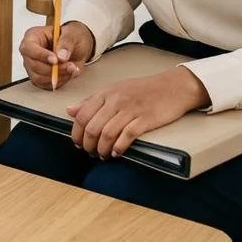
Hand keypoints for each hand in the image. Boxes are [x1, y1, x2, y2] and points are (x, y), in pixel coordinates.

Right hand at [20, 21, 94, 89]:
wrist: (77, 48)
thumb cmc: (71, 37)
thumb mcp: (72, 34)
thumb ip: (66, 43)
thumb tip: (61, 56)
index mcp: (33, 37)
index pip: (28, 48)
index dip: (40, 55)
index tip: (55, 60)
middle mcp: (30, 52)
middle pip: (33, 65)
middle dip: (53, 69)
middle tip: (69, 66)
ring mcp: (33, 66)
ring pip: (38, 77)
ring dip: (57, 76)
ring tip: (71, 69)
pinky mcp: (40, 77)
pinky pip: (45, 85)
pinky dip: (59, 82)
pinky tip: (68, 74)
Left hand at [67, 67, 209, 158]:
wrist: (172, 87)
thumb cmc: (142, 90)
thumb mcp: (113, 90)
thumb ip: (91, 101)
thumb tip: (70, 110)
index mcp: (105, 93)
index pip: (82, 114)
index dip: (76, 132)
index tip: (78, 143)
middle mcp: (115, 100)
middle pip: (92, 127)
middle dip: (88, 144)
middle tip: (90, 152)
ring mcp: (130, 109)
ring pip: (107, 133)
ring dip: (102, 149)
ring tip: (103, 155)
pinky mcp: (145, 119)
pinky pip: (126, 136)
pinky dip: (119, 147)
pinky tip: (116, 153)